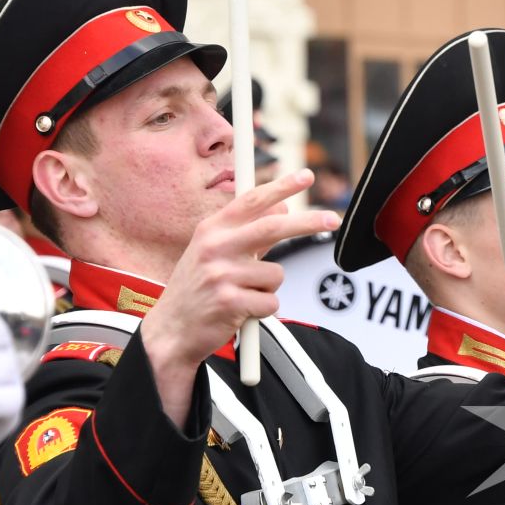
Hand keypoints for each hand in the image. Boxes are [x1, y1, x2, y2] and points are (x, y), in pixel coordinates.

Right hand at [140, 169, 337, 419]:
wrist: (171, 329)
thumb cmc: (199, 288)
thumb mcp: (215, 252)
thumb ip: (249, 231)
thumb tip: (283, 208)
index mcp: (211, 229)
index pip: (251, 200)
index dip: (281, 186)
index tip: (305, 175)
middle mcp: (214, 247)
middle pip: (273, 227)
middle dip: (309, 221)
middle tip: (333, 219)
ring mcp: (221, 274)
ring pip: (277, 274)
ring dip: (269, 288)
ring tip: (243, 294)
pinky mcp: (229, 302)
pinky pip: (271, 303)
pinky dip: (264, 310)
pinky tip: (240, 312)